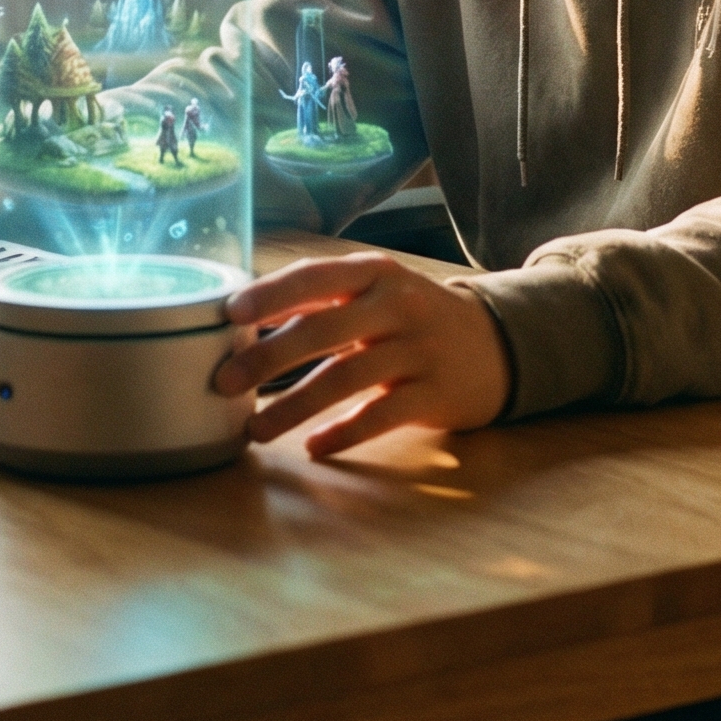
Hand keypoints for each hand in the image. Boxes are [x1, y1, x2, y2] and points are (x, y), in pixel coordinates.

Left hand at [214, 252, 511, 458]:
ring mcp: (419, 349)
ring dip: (294, 406)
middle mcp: (398, 304)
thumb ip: (325, 300)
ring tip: (254, 430)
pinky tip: (313, 448)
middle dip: (269, 357)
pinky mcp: (435, 394)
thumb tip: (243, 320)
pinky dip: (342, 434)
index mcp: (376, 272)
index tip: (230, 314)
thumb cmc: (414, 317)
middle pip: (324, 327)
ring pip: (345, 377)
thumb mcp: (378, 292)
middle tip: (224, 382)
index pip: (316, 276)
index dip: (272, 294)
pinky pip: (380, 416)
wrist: (496, 344)